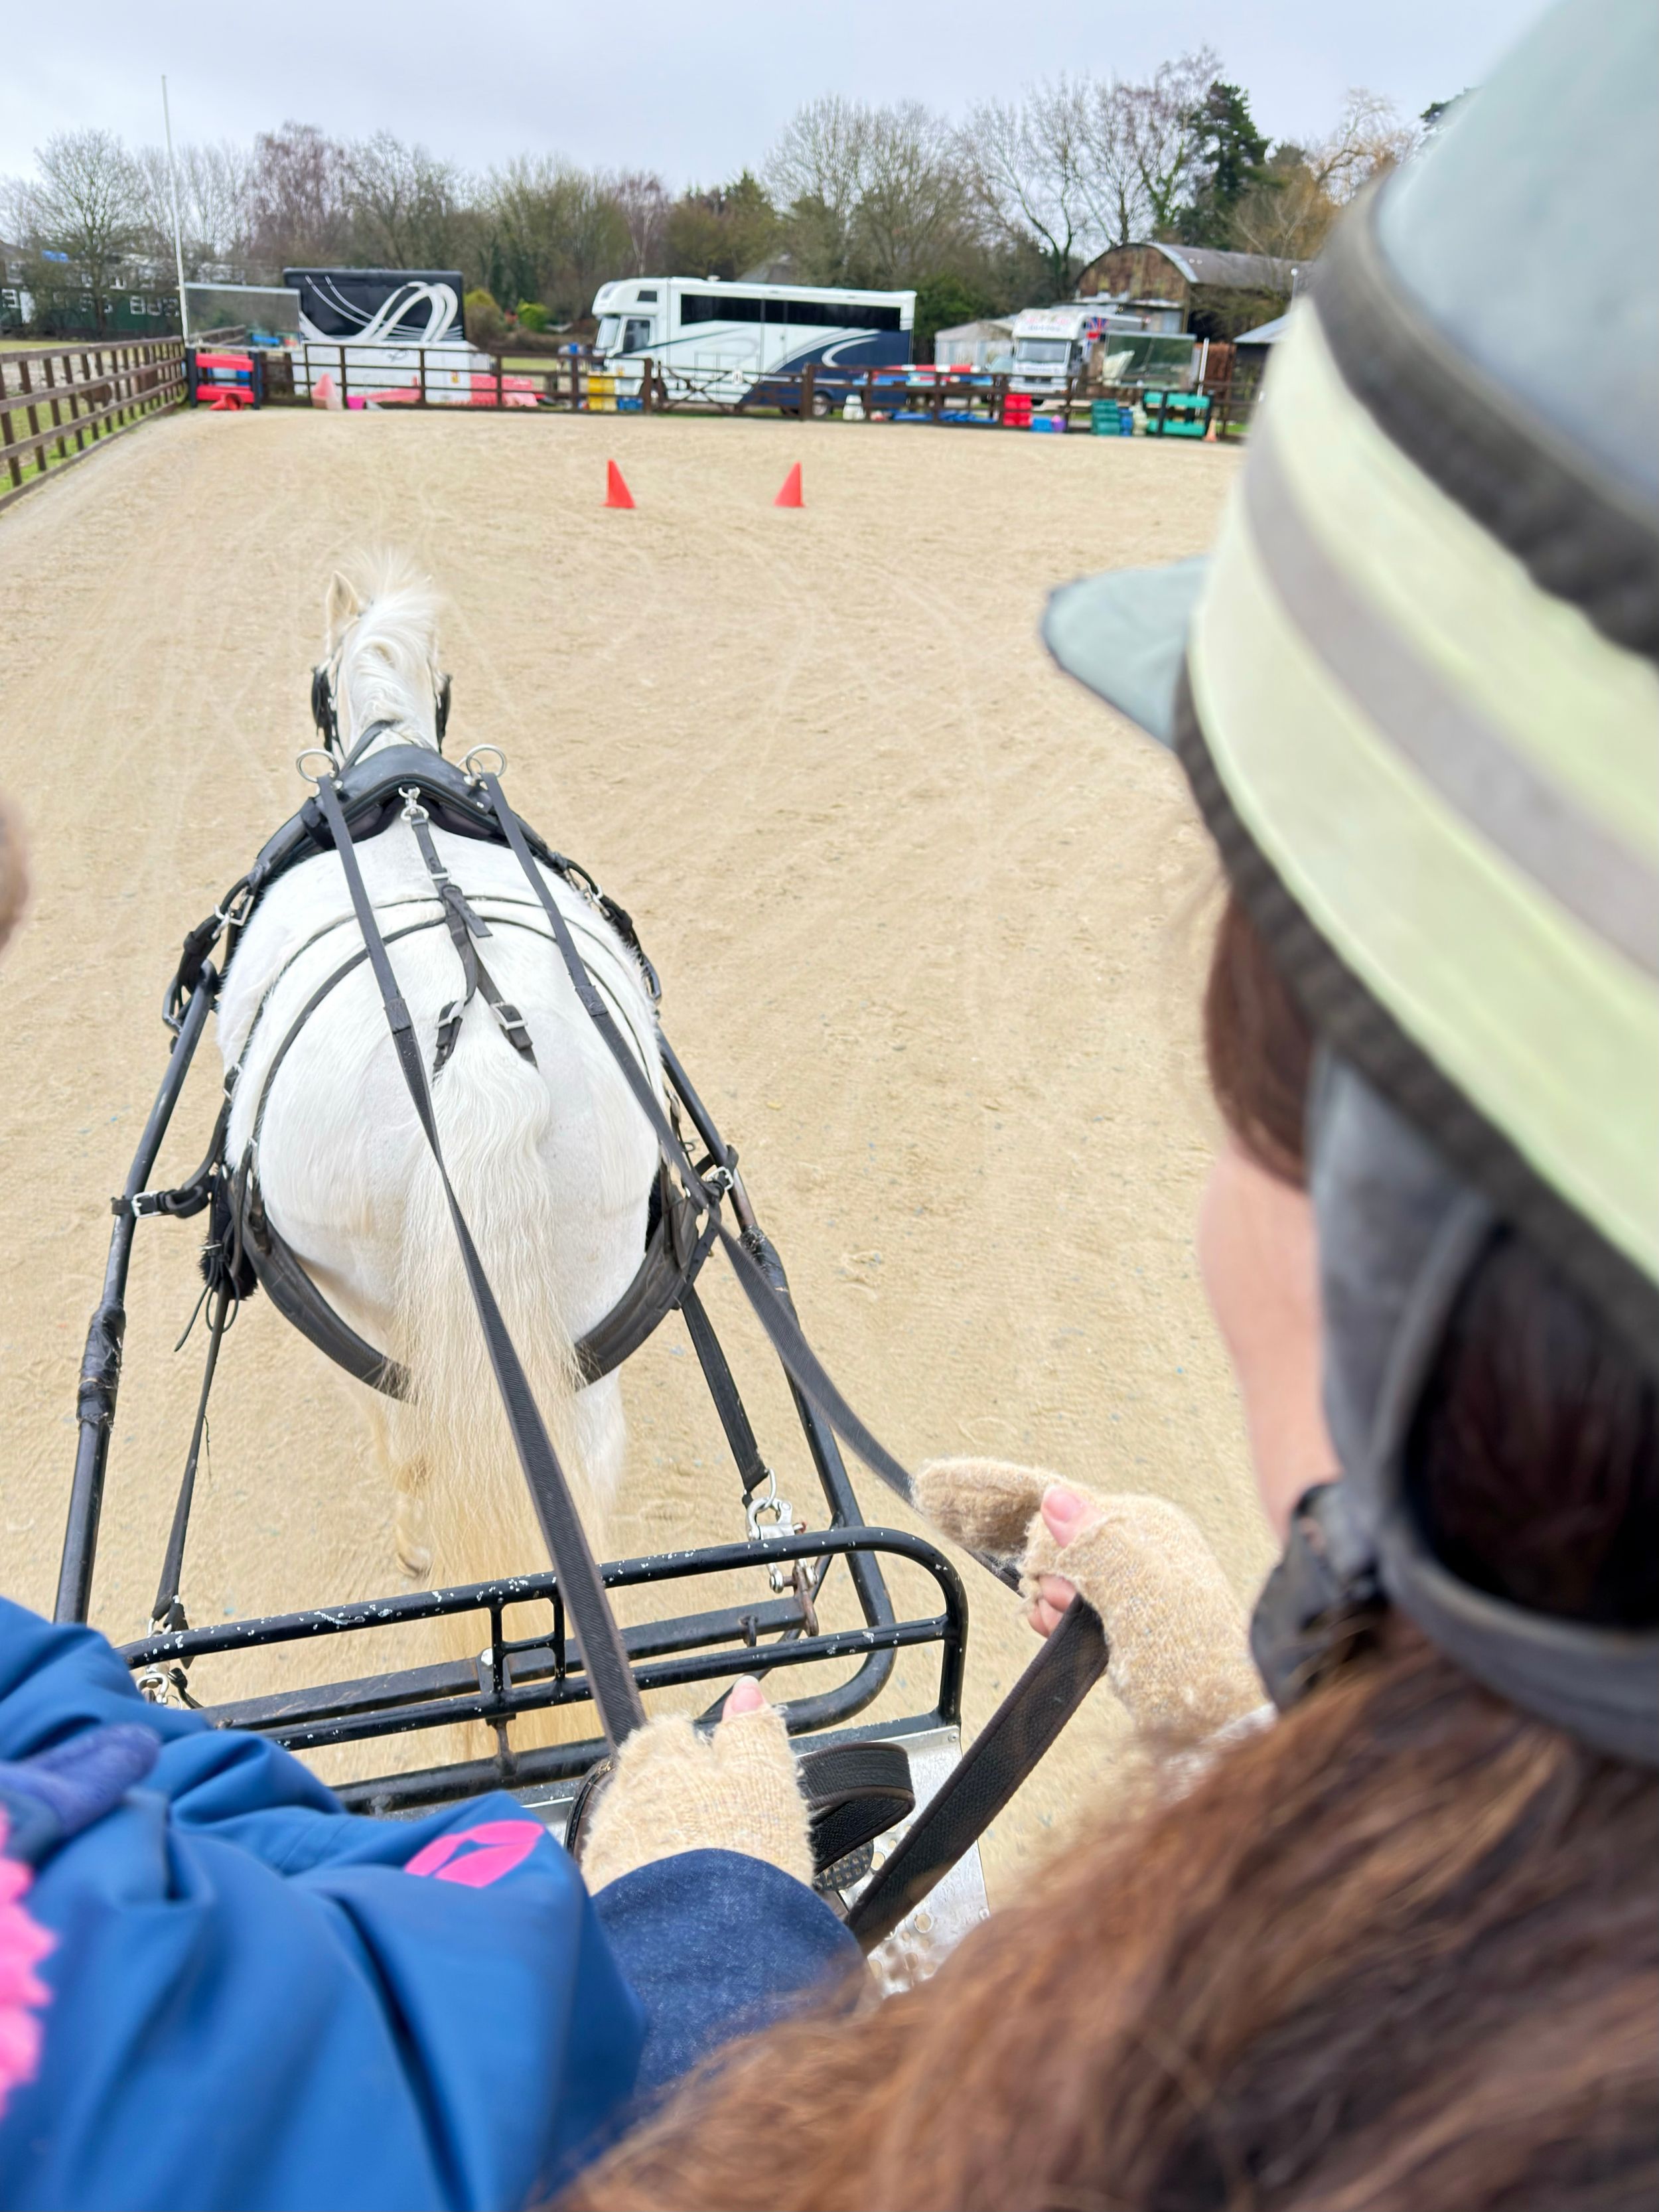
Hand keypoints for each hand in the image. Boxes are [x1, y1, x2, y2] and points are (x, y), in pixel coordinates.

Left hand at [575, 1679, 814, 1892]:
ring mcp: (605, 1850)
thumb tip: (745, 1691)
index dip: (695, 1750)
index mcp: (664, 1760)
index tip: (715, 1772)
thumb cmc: (739, 1864)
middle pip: (641, 1781)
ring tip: (689, 1870)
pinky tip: (666, 1905)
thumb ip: (754, 1734)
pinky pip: (616, 1879)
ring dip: (649, 1841)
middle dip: (667, 1796)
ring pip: (625, 1829)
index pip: (669, 1732)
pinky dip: (639, 1886)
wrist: (699, 1950)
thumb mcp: (768, 1784)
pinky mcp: (598, 1900)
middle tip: (706, 1827)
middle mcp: (625, 1797)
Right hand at [915, 1458, 1262, 1740]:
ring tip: (1048, 1614)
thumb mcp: (1143, 1601)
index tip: (934, 1485)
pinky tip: (1045, 1621)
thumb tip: (1054, 1499)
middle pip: (1051, 1528)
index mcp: (1146, 1528)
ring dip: (1041, 1587)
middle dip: (1012, 1536)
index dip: (991, 1491)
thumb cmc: (1202, 1671)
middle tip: (982, 1542)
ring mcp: (1135, 1589)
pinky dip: (1048, 1612)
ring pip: (1059, 1568)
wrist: (1234, 1736)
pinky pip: (1071, 1602)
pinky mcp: (1129, 1627)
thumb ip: (1097, 1545)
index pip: (1054, 1500)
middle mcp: (1141, 1549)